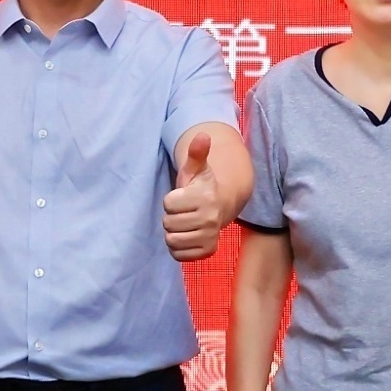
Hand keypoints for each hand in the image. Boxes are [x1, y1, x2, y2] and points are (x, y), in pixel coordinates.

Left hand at [160, 130, 228, 261]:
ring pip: (171, 240)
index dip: (171, 200)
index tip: (183, 196)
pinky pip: (178, 254)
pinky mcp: (207, 251)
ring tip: (184, 223)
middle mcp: (210, 218)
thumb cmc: (202, 186)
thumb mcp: (197, 168)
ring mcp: (210, 236)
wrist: (222, 206)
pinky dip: (178, 247)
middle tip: (184, 211)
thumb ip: (197, 153)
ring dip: (173, 232)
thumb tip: (202, 136)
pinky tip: (187, 236)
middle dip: (172, 216)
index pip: (168, 203)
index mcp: (205, 197)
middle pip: (168, 223)